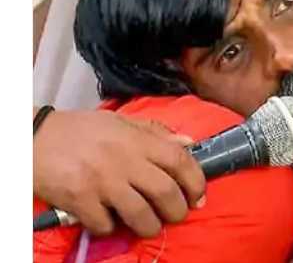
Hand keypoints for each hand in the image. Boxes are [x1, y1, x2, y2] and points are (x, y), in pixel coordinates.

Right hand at [33, 109, 205, 236]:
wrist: (33, 137)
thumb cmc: (81, 130)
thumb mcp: (120, 122)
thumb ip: (155, 132)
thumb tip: (187, 143)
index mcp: (136, 139)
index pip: (180, 160)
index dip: (196, 181)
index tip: (199, 195)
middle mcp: (123, 160)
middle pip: (166, 193)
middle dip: (178, 210)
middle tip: (176, 214)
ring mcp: (101, 182)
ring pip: (141, 215)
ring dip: (150, 226)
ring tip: (148, 225)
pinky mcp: (80, 200)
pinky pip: (106, 226)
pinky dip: (111, 229)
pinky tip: (109, 220)